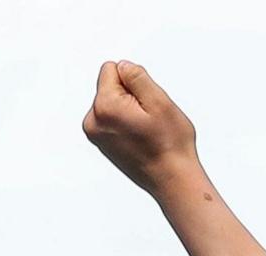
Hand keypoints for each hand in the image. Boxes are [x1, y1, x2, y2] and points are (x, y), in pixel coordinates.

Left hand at [84, 61, 201, 191]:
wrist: (172, 180)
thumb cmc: (171, 145)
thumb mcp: (160, 101)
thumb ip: (137, 76)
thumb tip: (122, 66)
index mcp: (104, 106)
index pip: (112, 69)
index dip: (134, 82)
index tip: (146, 104)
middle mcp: (93, 121)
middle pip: (110, 86)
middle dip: (130, 96)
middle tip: (149, 120)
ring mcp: (95, 134)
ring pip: (112, 103)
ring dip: (129, 111)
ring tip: (145, 131)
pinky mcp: (101, 143)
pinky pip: (112, 119)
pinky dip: (126, 124)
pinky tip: (140, 139)